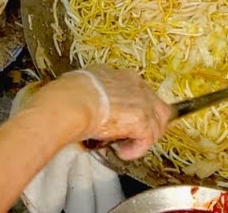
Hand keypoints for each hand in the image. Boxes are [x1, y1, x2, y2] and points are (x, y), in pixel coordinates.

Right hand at [26, 65, 171, 159]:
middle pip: (158, 107)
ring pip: (157, 125)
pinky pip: (147, 140)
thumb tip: (88, 98)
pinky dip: (136, 150)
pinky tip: (123, 152)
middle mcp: (137, 87)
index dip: (137, 108)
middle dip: (150, 124)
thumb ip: (94, 90)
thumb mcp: (84, 83)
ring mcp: (142, 103)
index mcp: (123, 76)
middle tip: (134, 137)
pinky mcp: (141, 121)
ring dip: (143, 138)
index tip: (126, 119)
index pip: (141, 93)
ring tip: (127, 147)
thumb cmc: (69, 94)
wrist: (71, 102)